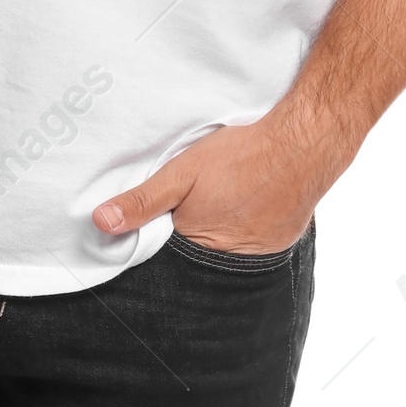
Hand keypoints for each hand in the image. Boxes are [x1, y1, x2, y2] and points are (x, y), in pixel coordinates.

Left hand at [92, 111, 332, 252]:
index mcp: (198, 245)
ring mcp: (259, 255)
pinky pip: (252, 247)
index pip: (166, 257)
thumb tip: (102, 223)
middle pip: (195, 257)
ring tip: (223, 205)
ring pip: (223, 253)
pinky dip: (244, 231)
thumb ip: (143, 200)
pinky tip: (245, 207)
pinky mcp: (279, 244)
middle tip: (198, 207)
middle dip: (188, 239)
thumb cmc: (240, 157)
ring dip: (218, 235)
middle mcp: (229, 261)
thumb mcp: (182, 172)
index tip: (158, 222)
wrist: (303, 145)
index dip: (159, 238)